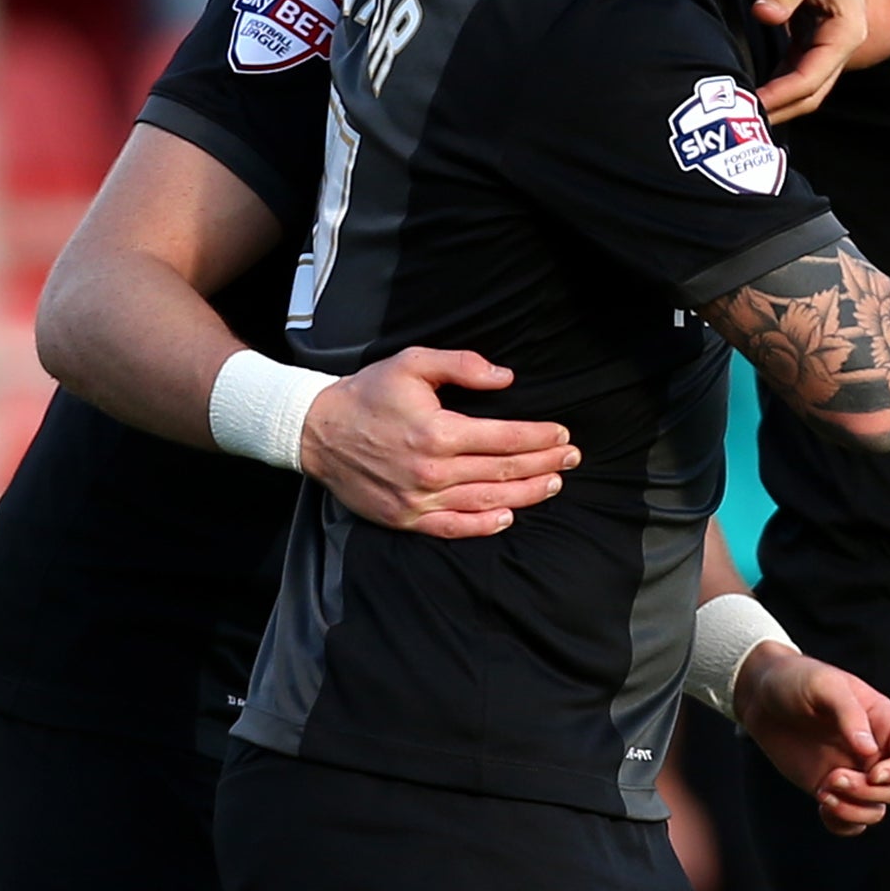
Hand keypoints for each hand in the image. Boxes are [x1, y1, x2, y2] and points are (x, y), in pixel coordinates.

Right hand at [299, 347, 578, 537]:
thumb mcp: (413, 362)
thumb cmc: (369, 393)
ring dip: (527, 494)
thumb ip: (463, 365)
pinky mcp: (405, 518)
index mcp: (438, 431)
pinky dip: (485, 526)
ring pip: (487, 501)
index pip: (505, 438)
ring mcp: (419, 500)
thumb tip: (507, 379)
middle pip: (503, 470)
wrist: (318, 431)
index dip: (540, 437)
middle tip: (571, 458)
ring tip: (553, 484)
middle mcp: (432, 470)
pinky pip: (454, 528)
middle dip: (544, 464)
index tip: (563, 434)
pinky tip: (509, 516)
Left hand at [734, 642, 889, 836]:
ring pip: (876, 809)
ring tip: (823, 792)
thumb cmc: (796, 680)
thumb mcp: (824, 685)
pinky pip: (851, 821)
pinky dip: (842, 824)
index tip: (873, 772)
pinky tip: (822, 806)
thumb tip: (869, 751)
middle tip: (832, 777)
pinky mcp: (830, 788)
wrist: (762, 696)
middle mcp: (873, 750)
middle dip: (868, 792)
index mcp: (881, 720)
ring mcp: (852, 772)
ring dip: (854, 810)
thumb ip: (848, 714)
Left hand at [753, 0, 866, 123]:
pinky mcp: (814, 40)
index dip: (781, 96)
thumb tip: (763, 14)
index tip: (751, 105)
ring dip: (779, 103)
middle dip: (780, 110)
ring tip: (745, 115)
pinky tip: (753, 94)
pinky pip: (797, 74)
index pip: (810, 78)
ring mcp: (829, 45)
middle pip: (812, 93)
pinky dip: (778, 86)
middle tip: (743, 124)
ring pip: (805, 88)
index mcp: (845, 33)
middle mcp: (842, 45)